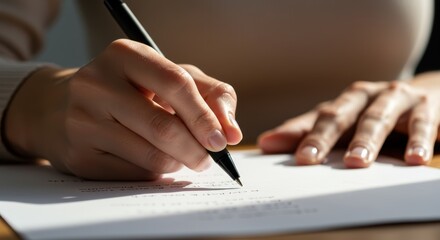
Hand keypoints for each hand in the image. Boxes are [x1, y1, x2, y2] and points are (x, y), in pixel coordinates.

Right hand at [4, 39, 241, 179]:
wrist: (63, 107)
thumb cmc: (130, 90)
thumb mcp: (170, 77)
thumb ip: (210, 94)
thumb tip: (232, 132)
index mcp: (124, 54)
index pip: (176, 84)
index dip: (204, 116)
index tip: (223, 141)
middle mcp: (96, 83)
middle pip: (162, 126)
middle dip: (195, 149)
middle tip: (208, 160)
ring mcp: (82, 120)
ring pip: (150, 155)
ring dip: (178, 163)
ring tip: (183, 159)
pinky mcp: (78, 155)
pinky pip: (133, 173)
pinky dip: (154, 172)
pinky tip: (154, 161)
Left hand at [258, 72, 439, 167]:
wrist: (426, 99)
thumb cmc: (373, 116)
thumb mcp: (343, 125)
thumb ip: (306, 133)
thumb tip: (265, 143)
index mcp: (343, 102)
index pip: (316, 119)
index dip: (297, 136)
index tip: (278, 153)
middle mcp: (365, 97)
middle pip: (341, 116)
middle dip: (323, 138)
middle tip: (309, 159)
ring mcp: (394, 99)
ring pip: (377, 118)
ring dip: (366, 140)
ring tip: (356, 162)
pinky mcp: (426, 107)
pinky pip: (422, 123)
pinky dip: (417, 140)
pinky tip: (413, 158)